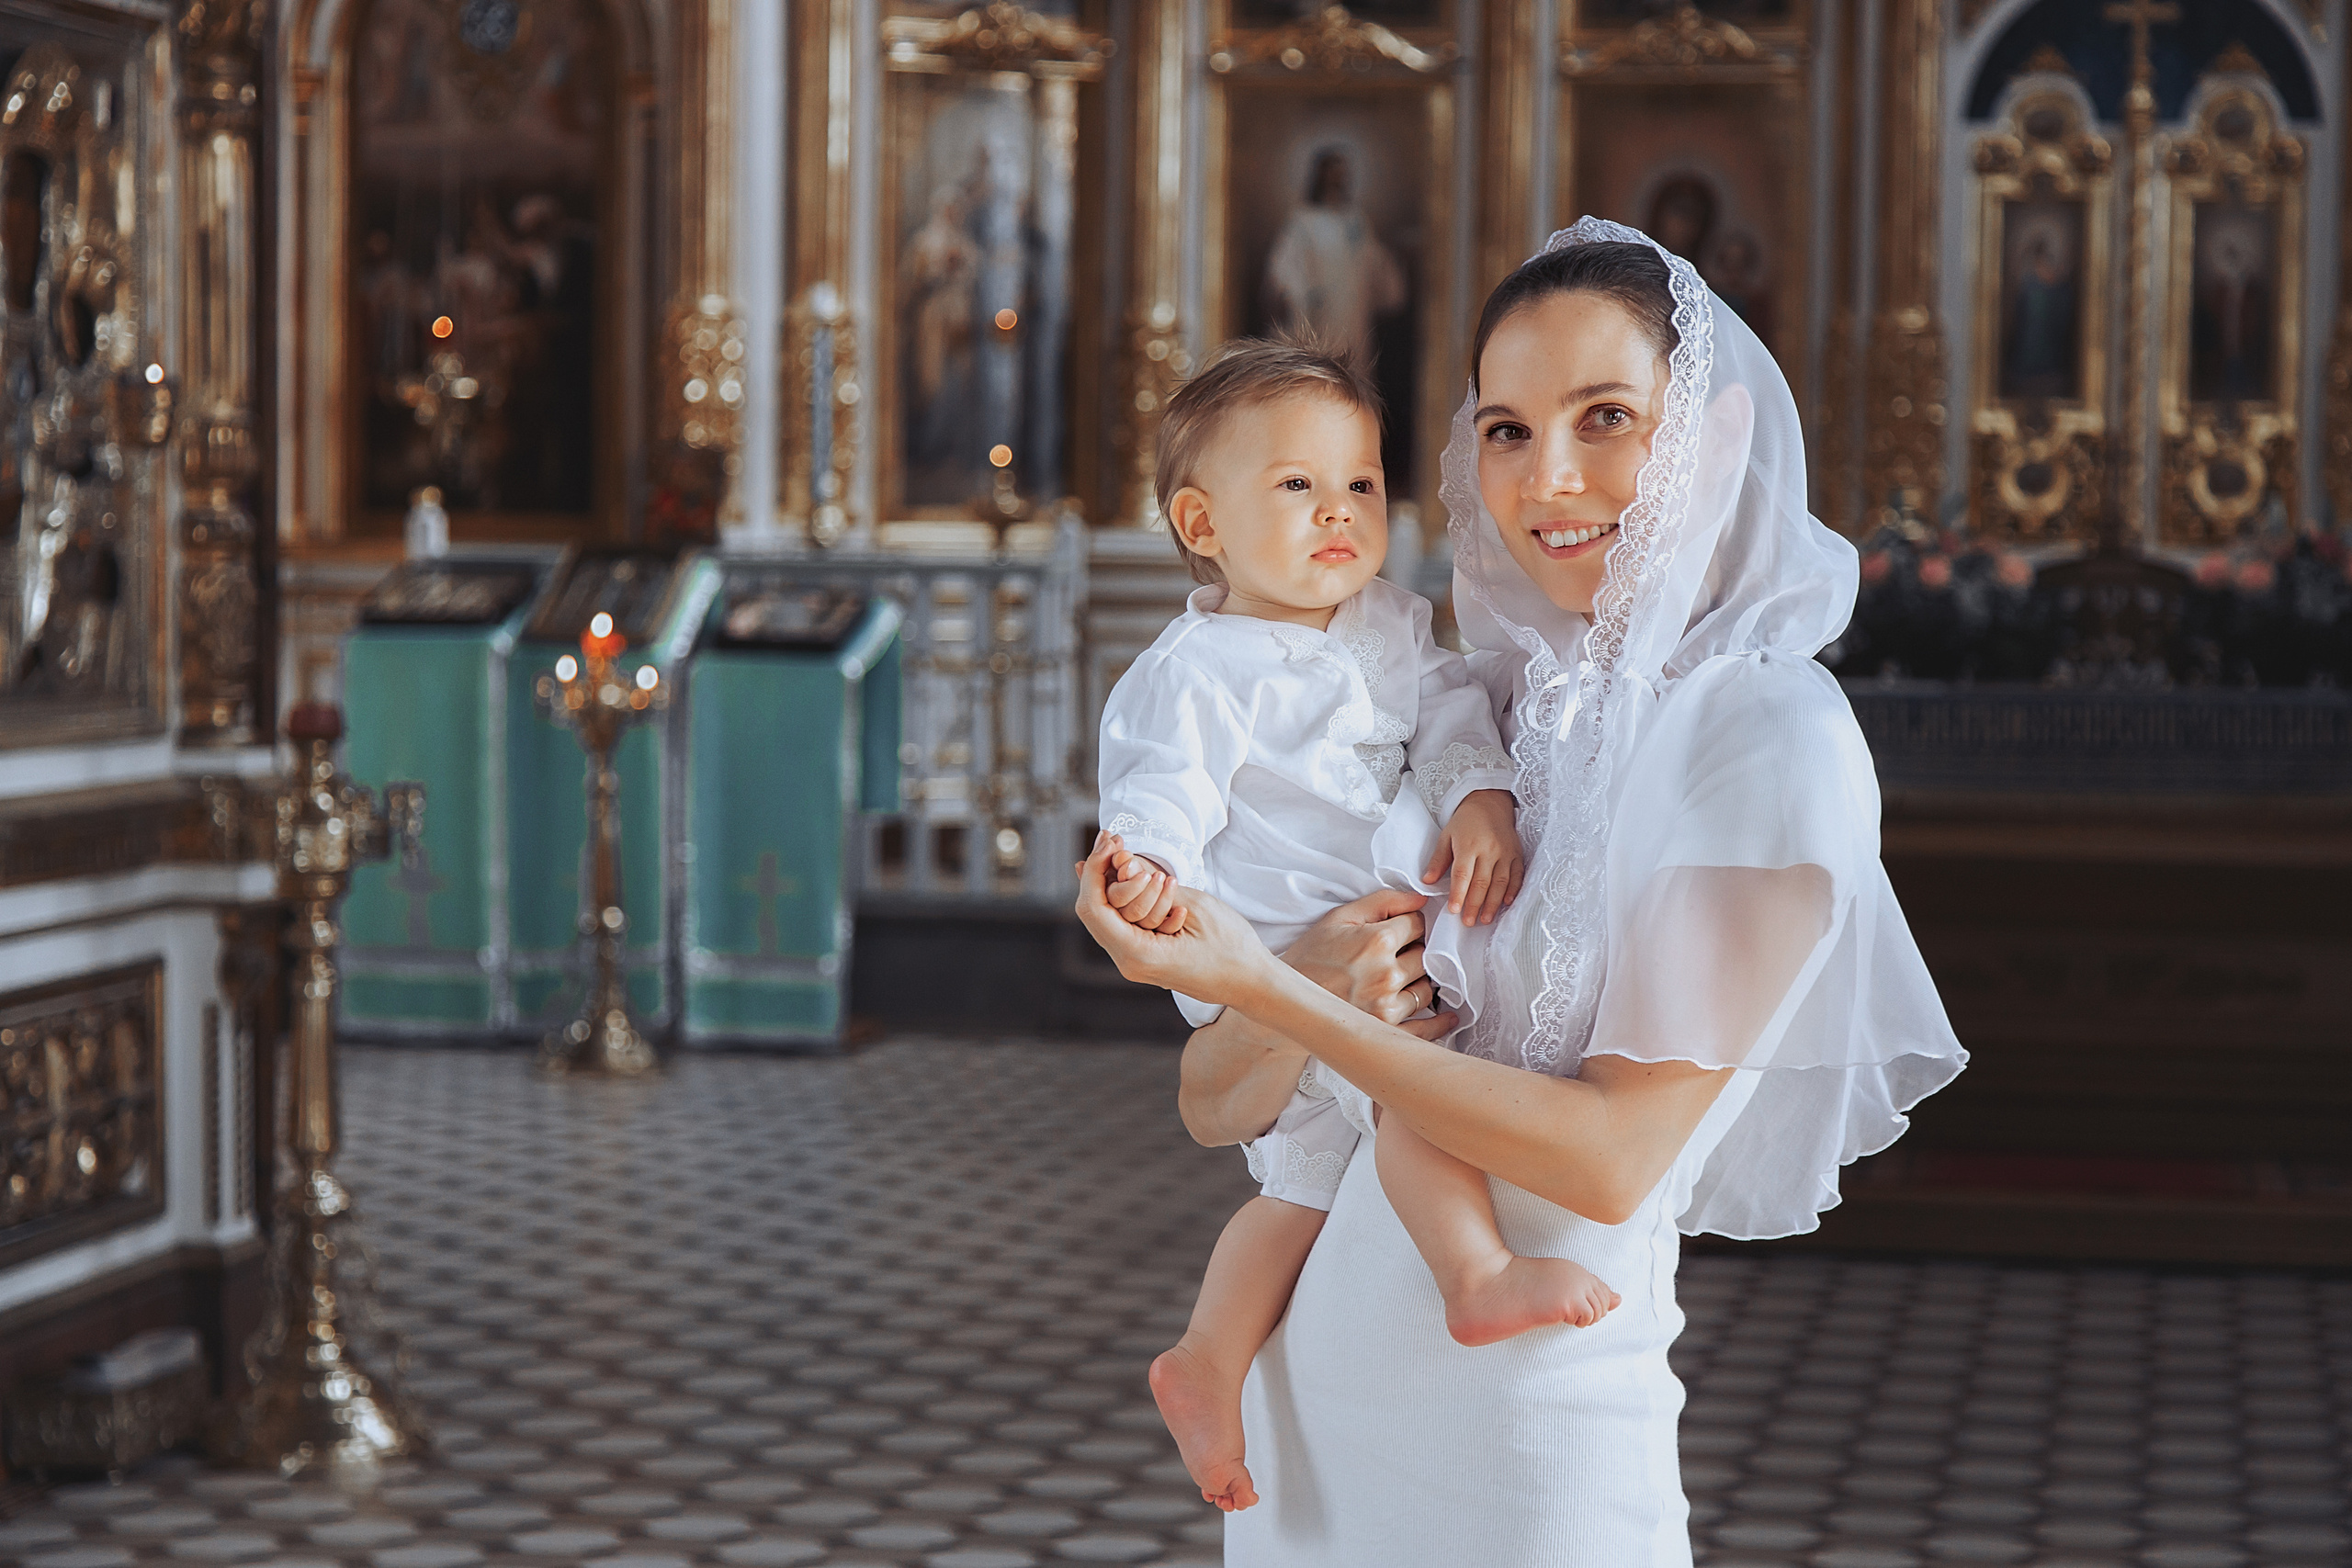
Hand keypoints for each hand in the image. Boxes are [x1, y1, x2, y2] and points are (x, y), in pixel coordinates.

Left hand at [1076, 833, 1273, 999]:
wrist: (1251, 982)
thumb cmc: (1232, 948)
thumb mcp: (1196, 906)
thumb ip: (1154, 884)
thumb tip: (1121, 860)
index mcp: (1139, 955)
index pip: (1094, 908)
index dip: (1094, 871)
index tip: (1109, 842)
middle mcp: (1128, 963)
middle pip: (1092, 911)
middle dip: (1099, 871)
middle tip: (1113, 838)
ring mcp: (1134, 962)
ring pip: (1104, 916)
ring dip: (1111, 882)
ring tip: (1123, 850)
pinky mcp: (1143, 956)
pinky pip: (1119, 922)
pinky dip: (1121, 896)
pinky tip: (1121, 871)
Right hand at [1281, 886, 1453, 1030]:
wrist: (1285, 999)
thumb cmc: (1310, 956)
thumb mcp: (1340, 918)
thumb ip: (1383, 902)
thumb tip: (1421, 897)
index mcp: (1377, 941)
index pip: (1419, 924)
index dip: (1413, 924)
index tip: (1405, 930)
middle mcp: (1386, 974)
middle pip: (1427, 956)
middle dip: (1418, 952)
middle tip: (1403, 954)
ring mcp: (1386, 1006)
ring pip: (1427, 989)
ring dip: (1421, 982)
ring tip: (1402, 979)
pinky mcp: (1385, 1031)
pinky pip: (1424, 1028)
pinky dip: (1439, 1022)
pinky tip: (1447, 1015)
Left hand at [1422, 788, 1523, 925]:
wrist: (1490, 803)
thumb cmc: (1465, 822)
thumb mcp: (1447, 836)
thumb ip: (1438, 860)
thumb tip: (1427, 882)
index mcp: (1468, 844)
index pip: (1463, 874)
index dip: (1458, 893)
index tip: (1453, 910)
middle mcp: (1489, 849)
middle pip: (1482, 882)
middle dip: (1475, 904)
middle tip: (1468, 922)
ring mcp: (1505, 852)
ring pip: (1500, 882)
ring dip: (1493, 903)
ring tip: (1485, 920)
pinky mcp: (1517, 854)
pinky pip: (1517, 875)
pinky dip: (1513, 891)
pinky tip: (1506, 904)